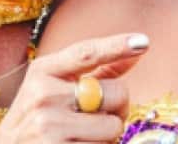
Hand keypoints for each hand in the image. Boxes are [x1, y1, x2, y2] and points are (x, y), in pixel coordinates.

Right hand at [0, 33, 147, 142]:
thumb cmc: (36, 118)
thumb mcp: (53, 87)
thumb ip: (94, 71)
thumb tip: (136, 49)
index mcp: (42, 71)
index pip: (86, 53)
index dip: (117, 46)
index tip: (142, 42)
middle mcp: (44, 95)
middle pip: (115, 94)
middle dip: (118, 108)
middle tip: (100, 116)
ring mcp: (50, 126)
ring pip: (113, 127)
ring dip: (108, 136)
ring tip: (83, 136)